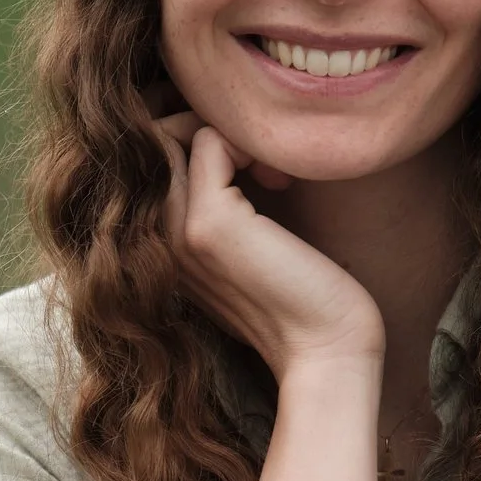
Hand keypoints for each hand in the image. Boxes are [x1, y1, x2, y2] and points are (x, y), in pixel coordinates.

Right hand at [157, 114, 381, 386]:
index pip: (153, 159)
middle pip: (154, 140)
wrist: (326, 352)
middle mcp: (159, 237)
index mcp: (166, 246)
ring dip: (229, 133)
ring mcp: (178, 230)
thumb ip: (232, 211)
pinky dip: (247, 141)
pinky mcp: (210, 223)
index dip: (200, 143)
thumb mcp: (254, 251)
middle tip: (267, 166)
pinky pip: (208, 141)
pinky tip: (280, 181)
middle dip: (210, 128)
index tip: (260, 173)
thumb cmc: (306, 302)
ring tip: (273, 174)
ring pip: (172, 134)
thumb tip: (237, 155)